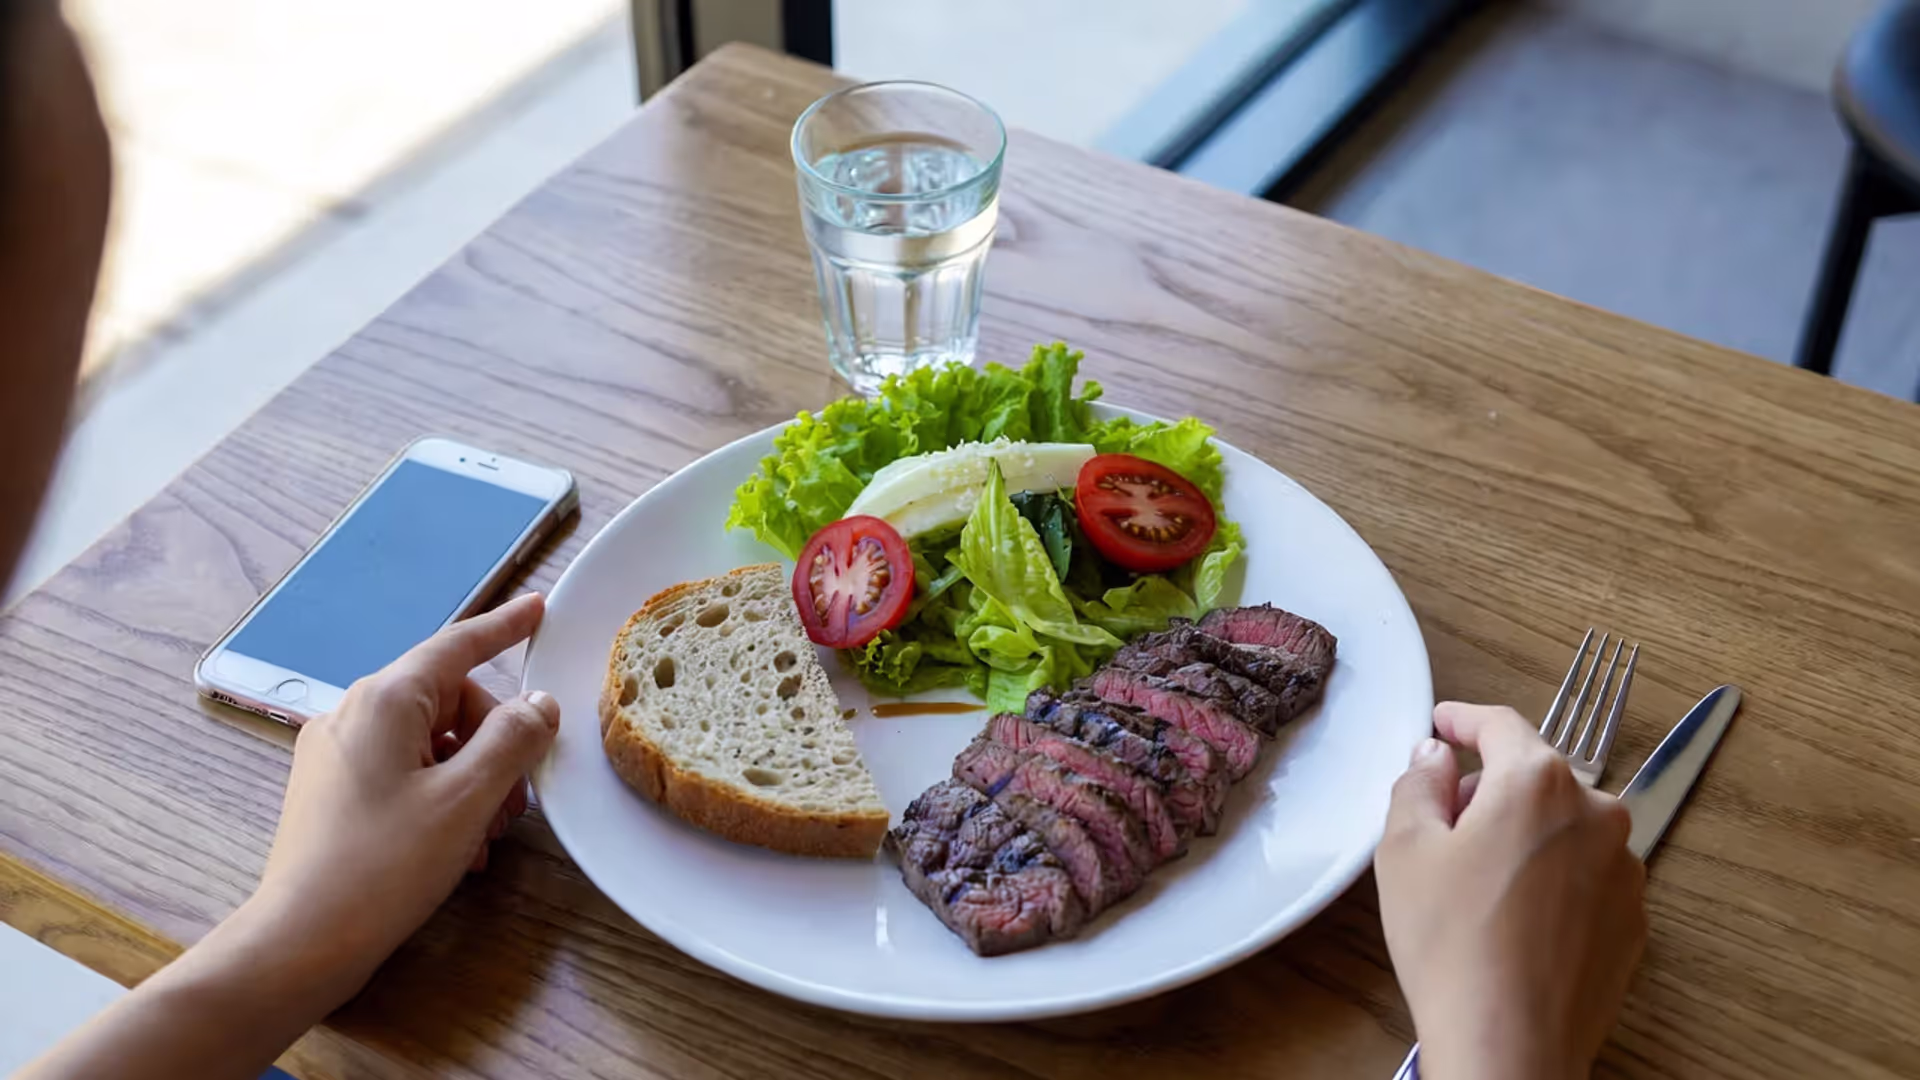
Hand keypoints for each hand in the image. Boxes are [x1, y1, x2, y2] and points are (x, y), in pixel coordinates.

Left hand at [248, 592, 560, 1002]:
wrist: (299, 941)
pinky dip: (439, 800)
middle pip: (450, 704)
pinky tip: (453, 851)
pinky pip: (402, 773)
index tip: (539, 608)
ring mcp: (335, 754)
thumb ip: (513, 740)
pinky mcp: (329, 792)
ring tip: (484, 840)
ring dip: (471, 783)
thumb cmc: (384, 865)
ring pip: (429, 745)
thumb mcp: (467, 799)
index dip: (504, 628)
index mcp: (386, 700)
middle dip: (494, 746)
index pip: (458, 645)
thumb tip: (539, 704)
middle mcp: (354, 713)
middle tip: (517, 805)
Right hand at [1376, 703, 1646, 1079]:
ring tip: (1477, 887)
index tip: (1440, 725)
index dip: (1462, 720)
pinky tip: (1513, 920)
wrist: (1510, 1043)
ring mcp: (1624, 868)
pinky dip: (1551, 881)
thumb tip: (1434, 757)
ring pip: (1562, 827)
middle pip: (1533, 777)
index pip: (1499, 724)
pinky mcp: (1632, 918)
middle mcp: (1596, 811)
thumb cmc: (1452, 944)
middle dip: (1487, 790)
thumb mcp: (1404, 849)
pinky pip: (1585, 876)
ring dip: (1523, 837)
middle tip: (1441, 829)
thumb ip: (1418, 783)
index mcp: (1537, 781)